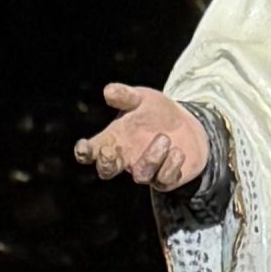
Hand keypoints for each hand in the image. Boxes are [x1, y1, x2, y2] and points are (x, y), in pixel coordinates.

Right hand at [74, 84, 207, 188]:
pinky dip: (170, 166)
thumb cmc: (155, 111)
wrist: (187, 124)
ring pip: (140, 175)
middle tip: (110, 152)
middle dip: (105, 164)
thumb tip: (108, 91)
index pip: (92, 150)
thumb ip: (125, 95)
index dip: (84, 152)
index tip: (83, 148)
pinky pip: (164, 180)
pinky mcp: (165, 180)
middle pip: (106, 171)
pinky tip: (178, 151)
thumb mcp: (142, 98)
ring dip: (150, 158)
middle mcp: (125, 158)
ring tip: (164, 138)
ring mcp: (145, 171)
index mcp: (113, 139)